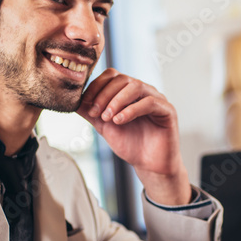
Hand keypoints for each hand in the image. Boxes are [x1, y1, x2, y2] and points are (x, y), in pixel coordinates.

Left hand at [78, 69, 190, 204]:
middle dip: (104, 95)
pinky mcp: (167, 110)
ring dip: (117, 101)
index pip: (111, 75)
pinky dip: (131, 110)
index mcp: (129, 91)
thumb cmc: (130, 144)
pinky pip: (149, 102)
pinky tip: (120, 121)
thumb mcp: (104, 126)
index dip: (96, 86)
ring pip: (135, 86)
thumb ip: (91, 113)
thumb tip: (73, 101)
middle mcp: (144, 91)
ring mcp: (157, 99)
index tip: (85, 105)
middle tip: (95, 113)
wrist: (149, 165)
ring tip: (107, 118)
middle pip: (122, 79)